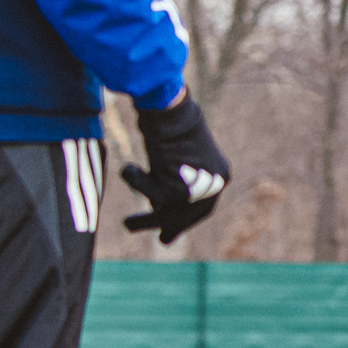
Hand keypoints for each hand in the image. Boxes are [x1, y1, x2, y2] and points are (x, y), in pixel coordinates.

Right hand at [122, 91, 230, 243]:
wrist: (169, 107)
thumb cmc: (169, 124)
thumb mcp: (179, 157)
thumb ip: (177, 179)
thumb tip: (162, 205)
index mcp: (220, 176)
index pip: (204, 206)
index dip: (188, 220)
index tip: (173, 231)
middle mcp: (214, 184)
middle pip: (189, 214)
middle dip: (173, 227)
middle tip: (163, 241)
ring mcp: (198, 189)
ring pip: (168, 212)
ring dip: (147, 221)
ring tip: (128, 225)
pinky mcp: (179, 190)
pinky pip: (150, 194)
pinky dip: (135, 182)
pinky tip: (127, 169)